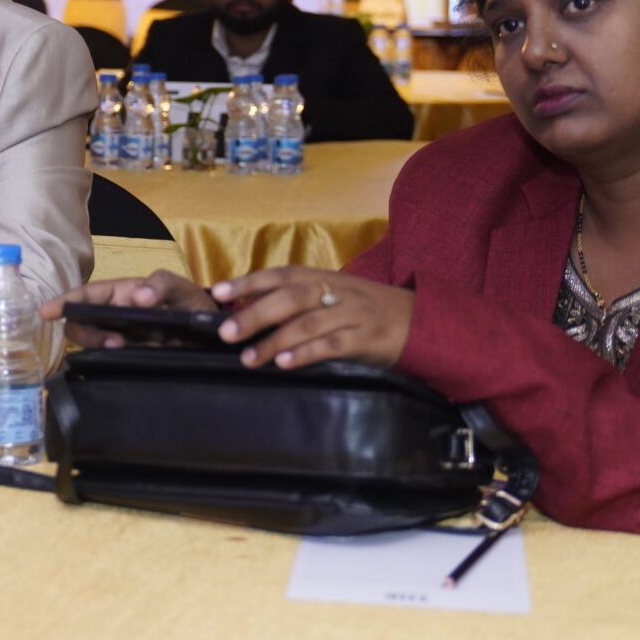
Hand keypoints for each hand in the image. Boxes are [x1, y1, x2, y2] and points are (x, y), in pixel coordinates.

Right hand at [39, 270, 214, 345]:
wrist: (218, 341)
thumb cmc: (197, 306)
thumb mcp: (184, 289)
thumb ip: (162, 285)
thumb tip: (135, 297)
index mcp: (124, 294)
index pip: (88, 295)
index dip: (65, 301)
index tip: (45, 312)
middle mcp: (117, 316)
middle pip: (81, 322)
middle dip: (85, 330)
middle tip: (113, 342)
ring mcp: (122, 339)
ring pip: (91, 342)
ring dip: (97, 344)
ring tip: (121, 348)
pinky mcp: (130, 359)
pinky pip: (107, 360)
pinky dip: (107, 361)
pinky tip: (123, 360)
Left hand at [210, 267, 413, 369]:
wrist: (421, 320)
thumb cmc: (365, 310)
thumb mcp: (334, 295)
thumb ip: (298, 301)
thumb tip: (247, 311)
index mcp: (324, 277)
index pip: (281, 274)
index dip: (249, 282)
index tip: (218, 292)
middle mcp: (337, 291)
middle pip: (291, 297)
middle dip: (255, 314)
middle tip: (227, 333)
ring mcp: (354, 314)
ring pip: (308, 323)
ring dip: (275, 341)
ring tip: (249, 357)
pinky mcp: (368, 339)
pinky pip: (333, 345)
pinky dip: (307, 354)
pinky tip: (285, 364)